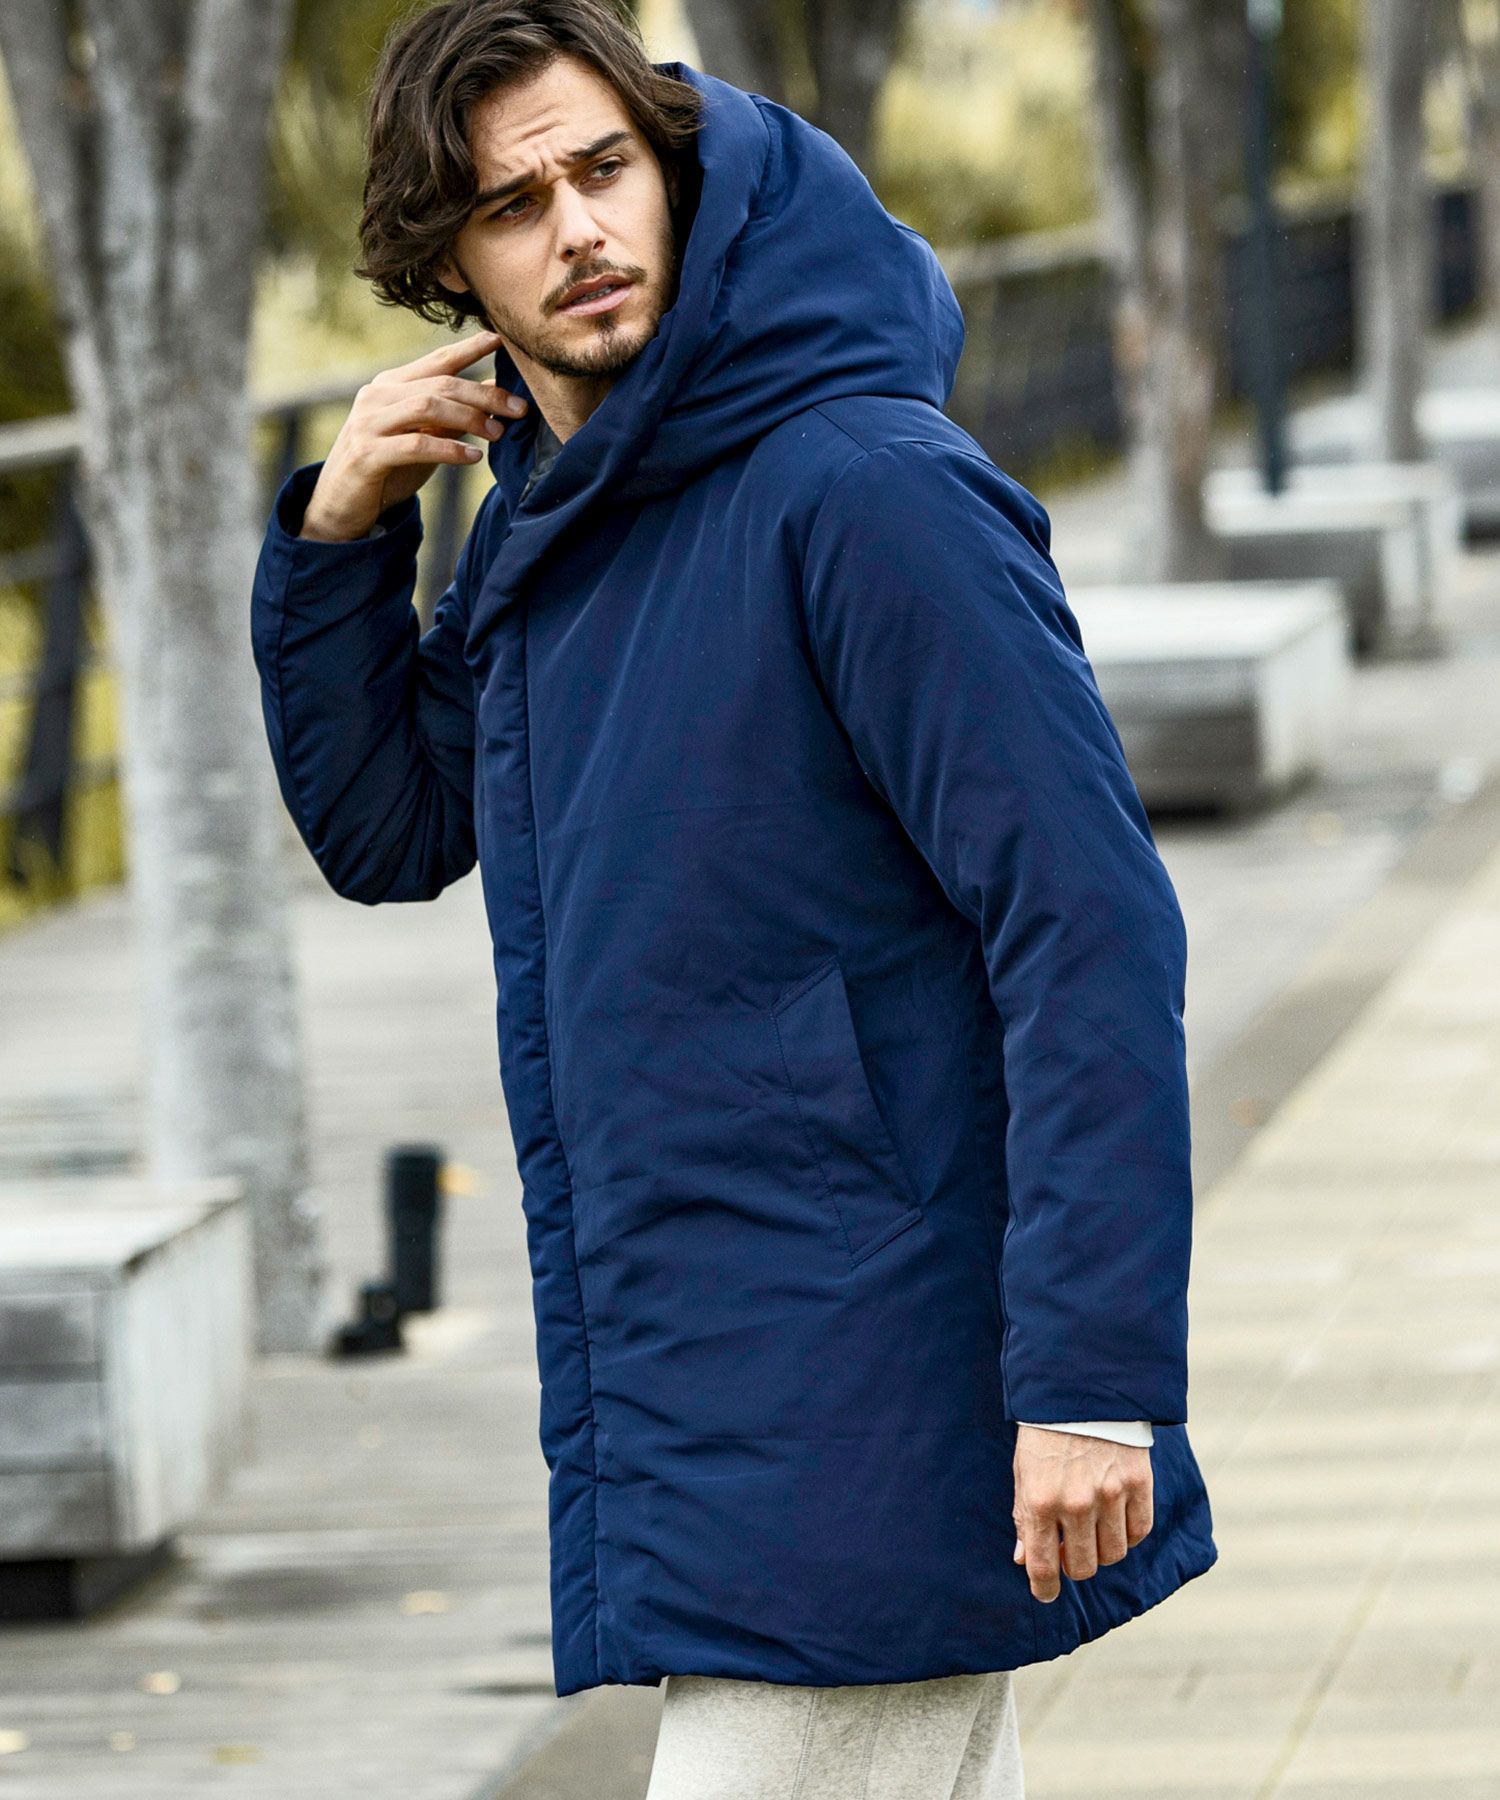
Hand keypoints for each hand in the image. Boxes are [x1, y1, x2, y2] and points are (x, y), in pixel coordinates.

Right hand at [299, 327, 528, 541]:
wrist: (341, 505)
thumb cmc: (388, 468)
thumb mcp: (424, 436)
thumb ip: (452, 415)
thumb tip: (494, 392)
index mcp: (390, 384)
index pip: (437, 360)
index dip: (470, 348)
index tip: (501, 340)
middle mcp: (376, 395)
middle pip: (440, 383)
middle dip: (484, 394)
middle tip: (519, 409)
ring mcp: (368, 422)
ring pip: (427, 406)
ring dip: (469, 418)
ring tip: (498, 433)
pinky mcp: (367, 453)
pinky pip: (416, 444)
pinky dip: (449, 449)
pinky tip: (473, 456)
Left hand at [1011, 1425, 1152, 1602]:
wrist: (1082, 1387)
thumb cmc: (1045, 1431)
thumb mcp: (1023, 1471)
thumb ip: (1024, 1516)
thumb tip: (1024, 1559)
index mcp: (1039, 1501)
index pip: (1043, 1566)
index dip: (1044, 1588)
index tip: (1046, 1593)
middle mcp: (1075, 1503)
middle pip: (1083, 1567)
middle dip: (1074, 1566)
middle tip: (1070, 1550)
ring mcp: (1110, 1495)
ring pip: (1113, 1555)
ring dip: (1102, 1550)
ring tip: (1093, 1529)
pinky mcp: (1138, 1484)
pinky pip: (1139, 1532)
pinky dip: (1128, 1534)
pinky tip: (1116, 1518)